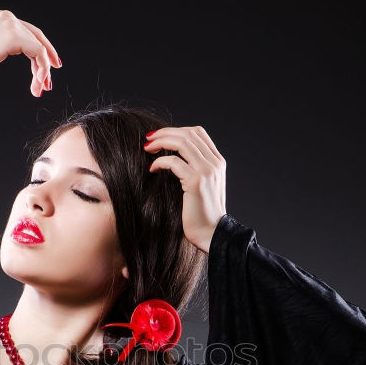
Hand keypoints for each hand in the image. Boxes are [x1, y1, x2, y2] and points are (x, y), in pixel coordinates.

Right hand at [0, 9, 61, 95]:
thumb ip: (6, 46)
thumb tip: (21, 54)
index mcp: (3, 18)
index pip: (30, 32)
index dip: (43, 49)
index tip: (50, 65)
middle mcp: (9, 17)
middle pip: (38, 39)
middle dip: (47, 61)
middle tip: (49, 81)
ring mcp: (12, 25)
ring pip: (39, 48)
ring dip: (42, 71)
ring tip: (40, 89)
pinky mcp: (15, 37)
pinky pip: (38, 53)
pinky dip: (41, 69)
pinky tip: (38, 83)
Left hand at [144, 125, 225, 253]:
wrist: (212, 234)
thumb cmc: (202, 215)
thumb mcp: (202, 187)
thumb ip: (194, 169)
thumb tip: (172, 158)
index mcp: (217, 162)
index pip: (198, 133)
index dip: (176, 130)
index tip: (159, 136)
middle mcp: (214, 163)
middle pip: (188, 134)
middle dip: (165, 133)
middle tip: (148, 139)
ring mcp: (207, 171)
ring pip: (182, 143)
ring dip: (161, 142)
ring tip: (147, 148)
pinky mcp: (196, 182)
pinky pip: (174, 162)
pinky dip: (160, 162)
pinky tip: (152, 169)